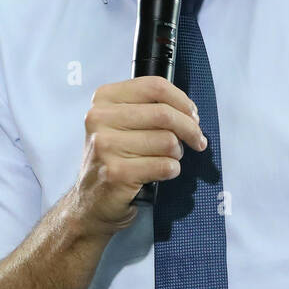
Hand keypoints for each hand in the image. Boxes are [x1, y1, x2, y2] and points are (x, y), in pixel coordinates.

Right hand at [71, 77, 205, 234]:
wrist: (91, 201)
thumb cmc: (115, 159)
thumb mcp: (122, 124)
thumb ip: (149, 109)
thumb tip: (190, 112)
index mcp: (104, 99)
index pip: (154, 86)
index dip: (182, 100)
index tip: (193, 115)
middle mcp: (100, 119)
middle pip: (164, 113)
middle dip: (190, 129)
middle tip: (197, 140)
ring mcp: (105, 147)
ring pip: (167, 141)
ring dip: (177, 153)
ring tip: (167, 159)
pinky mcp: (116, 173)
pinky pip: (164, 166)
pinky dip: (171, 170)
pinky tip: (161, 173)